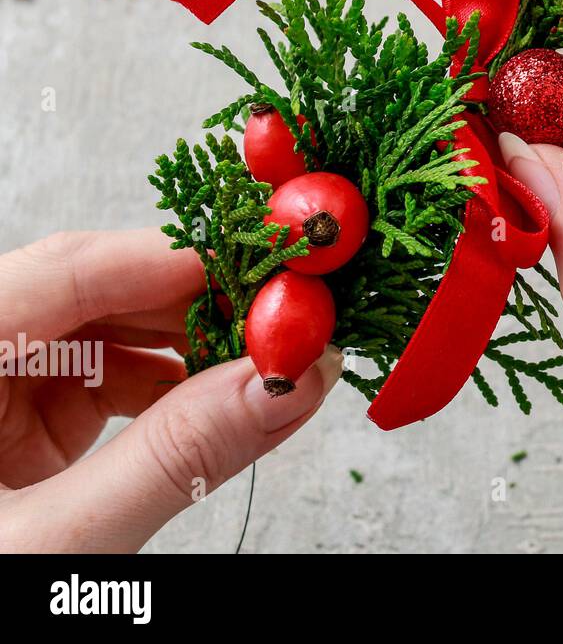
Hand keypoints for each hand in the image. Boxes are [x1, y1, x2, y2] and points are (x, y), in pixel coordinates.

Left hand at [0, 229, 339, 551]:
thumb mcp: (57, 547)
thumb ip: (176, 458)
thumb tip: (288, 384)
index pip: (66, 270)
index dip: (179, 261)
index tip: (275, 275)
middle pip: (88, 291)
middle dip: (194, 305)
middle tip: (286, 326)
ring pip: (97, 332)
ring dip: (185, 348)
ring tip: (258, 371)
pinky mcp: (4, 429)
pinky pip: (92, 380)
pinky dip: (159, 388)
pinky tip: (208, 406)